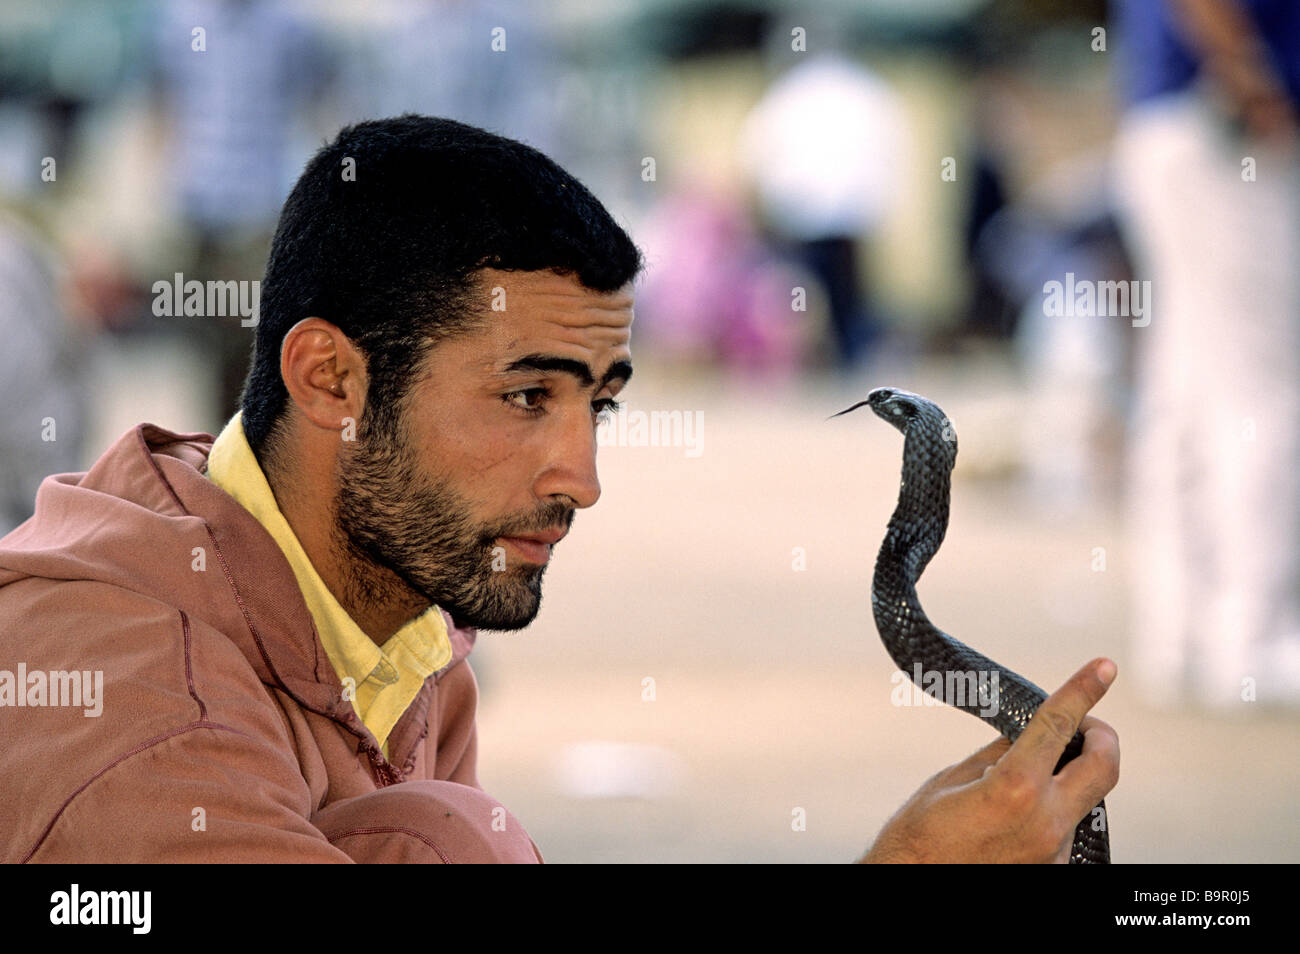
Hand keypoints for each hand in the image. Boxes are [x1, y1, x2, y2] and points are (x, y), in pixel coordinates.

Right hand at [858, 658, 1119, 862]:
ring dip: (1067, 779)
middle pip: (1104, 767)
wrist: (911, 888)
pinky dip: (1049, 811)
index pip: (1058, 725)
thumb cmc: (918, 836)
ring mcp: (1056, 853)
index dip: (1084, 690)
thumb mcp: (952, 780)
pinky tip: (1013, 819)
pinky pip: (1065, 828)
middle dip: (1102, 737)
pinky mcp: (1055, 870)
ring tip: (1022, 782)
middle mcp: (1046, 823)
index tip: (1104, 667)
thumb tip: (1030, 733)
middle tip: (1085, 725)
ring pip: (1083, 799)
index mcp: (1015, 789)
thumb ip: (1000, 754)